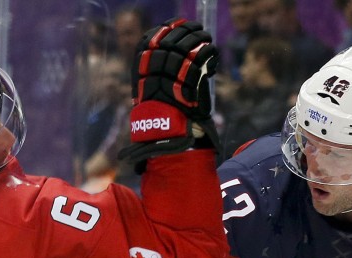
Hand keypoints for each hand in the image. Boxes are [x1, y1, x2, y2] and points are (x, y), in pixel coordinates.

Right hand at [117, 17, 219, 166]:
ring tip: (205, 38)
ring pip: (185, 48)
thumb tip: (169, 55)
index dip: (161, 31)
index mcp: (140, 74)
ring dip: (197, 39)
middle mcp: (151, 74)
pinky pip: (198, 61)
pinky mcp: (187, 82)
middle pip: (168, 42)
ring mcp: (168, 78)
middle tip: (195, 28)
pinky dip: (207, 53)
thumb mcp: (154, 94)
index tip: (173, 25)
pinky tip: (212, 53)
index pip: (147, 42)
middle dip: (183, 32)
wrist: (168, 138)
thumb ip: (159, 74)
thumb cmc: (163, 119)